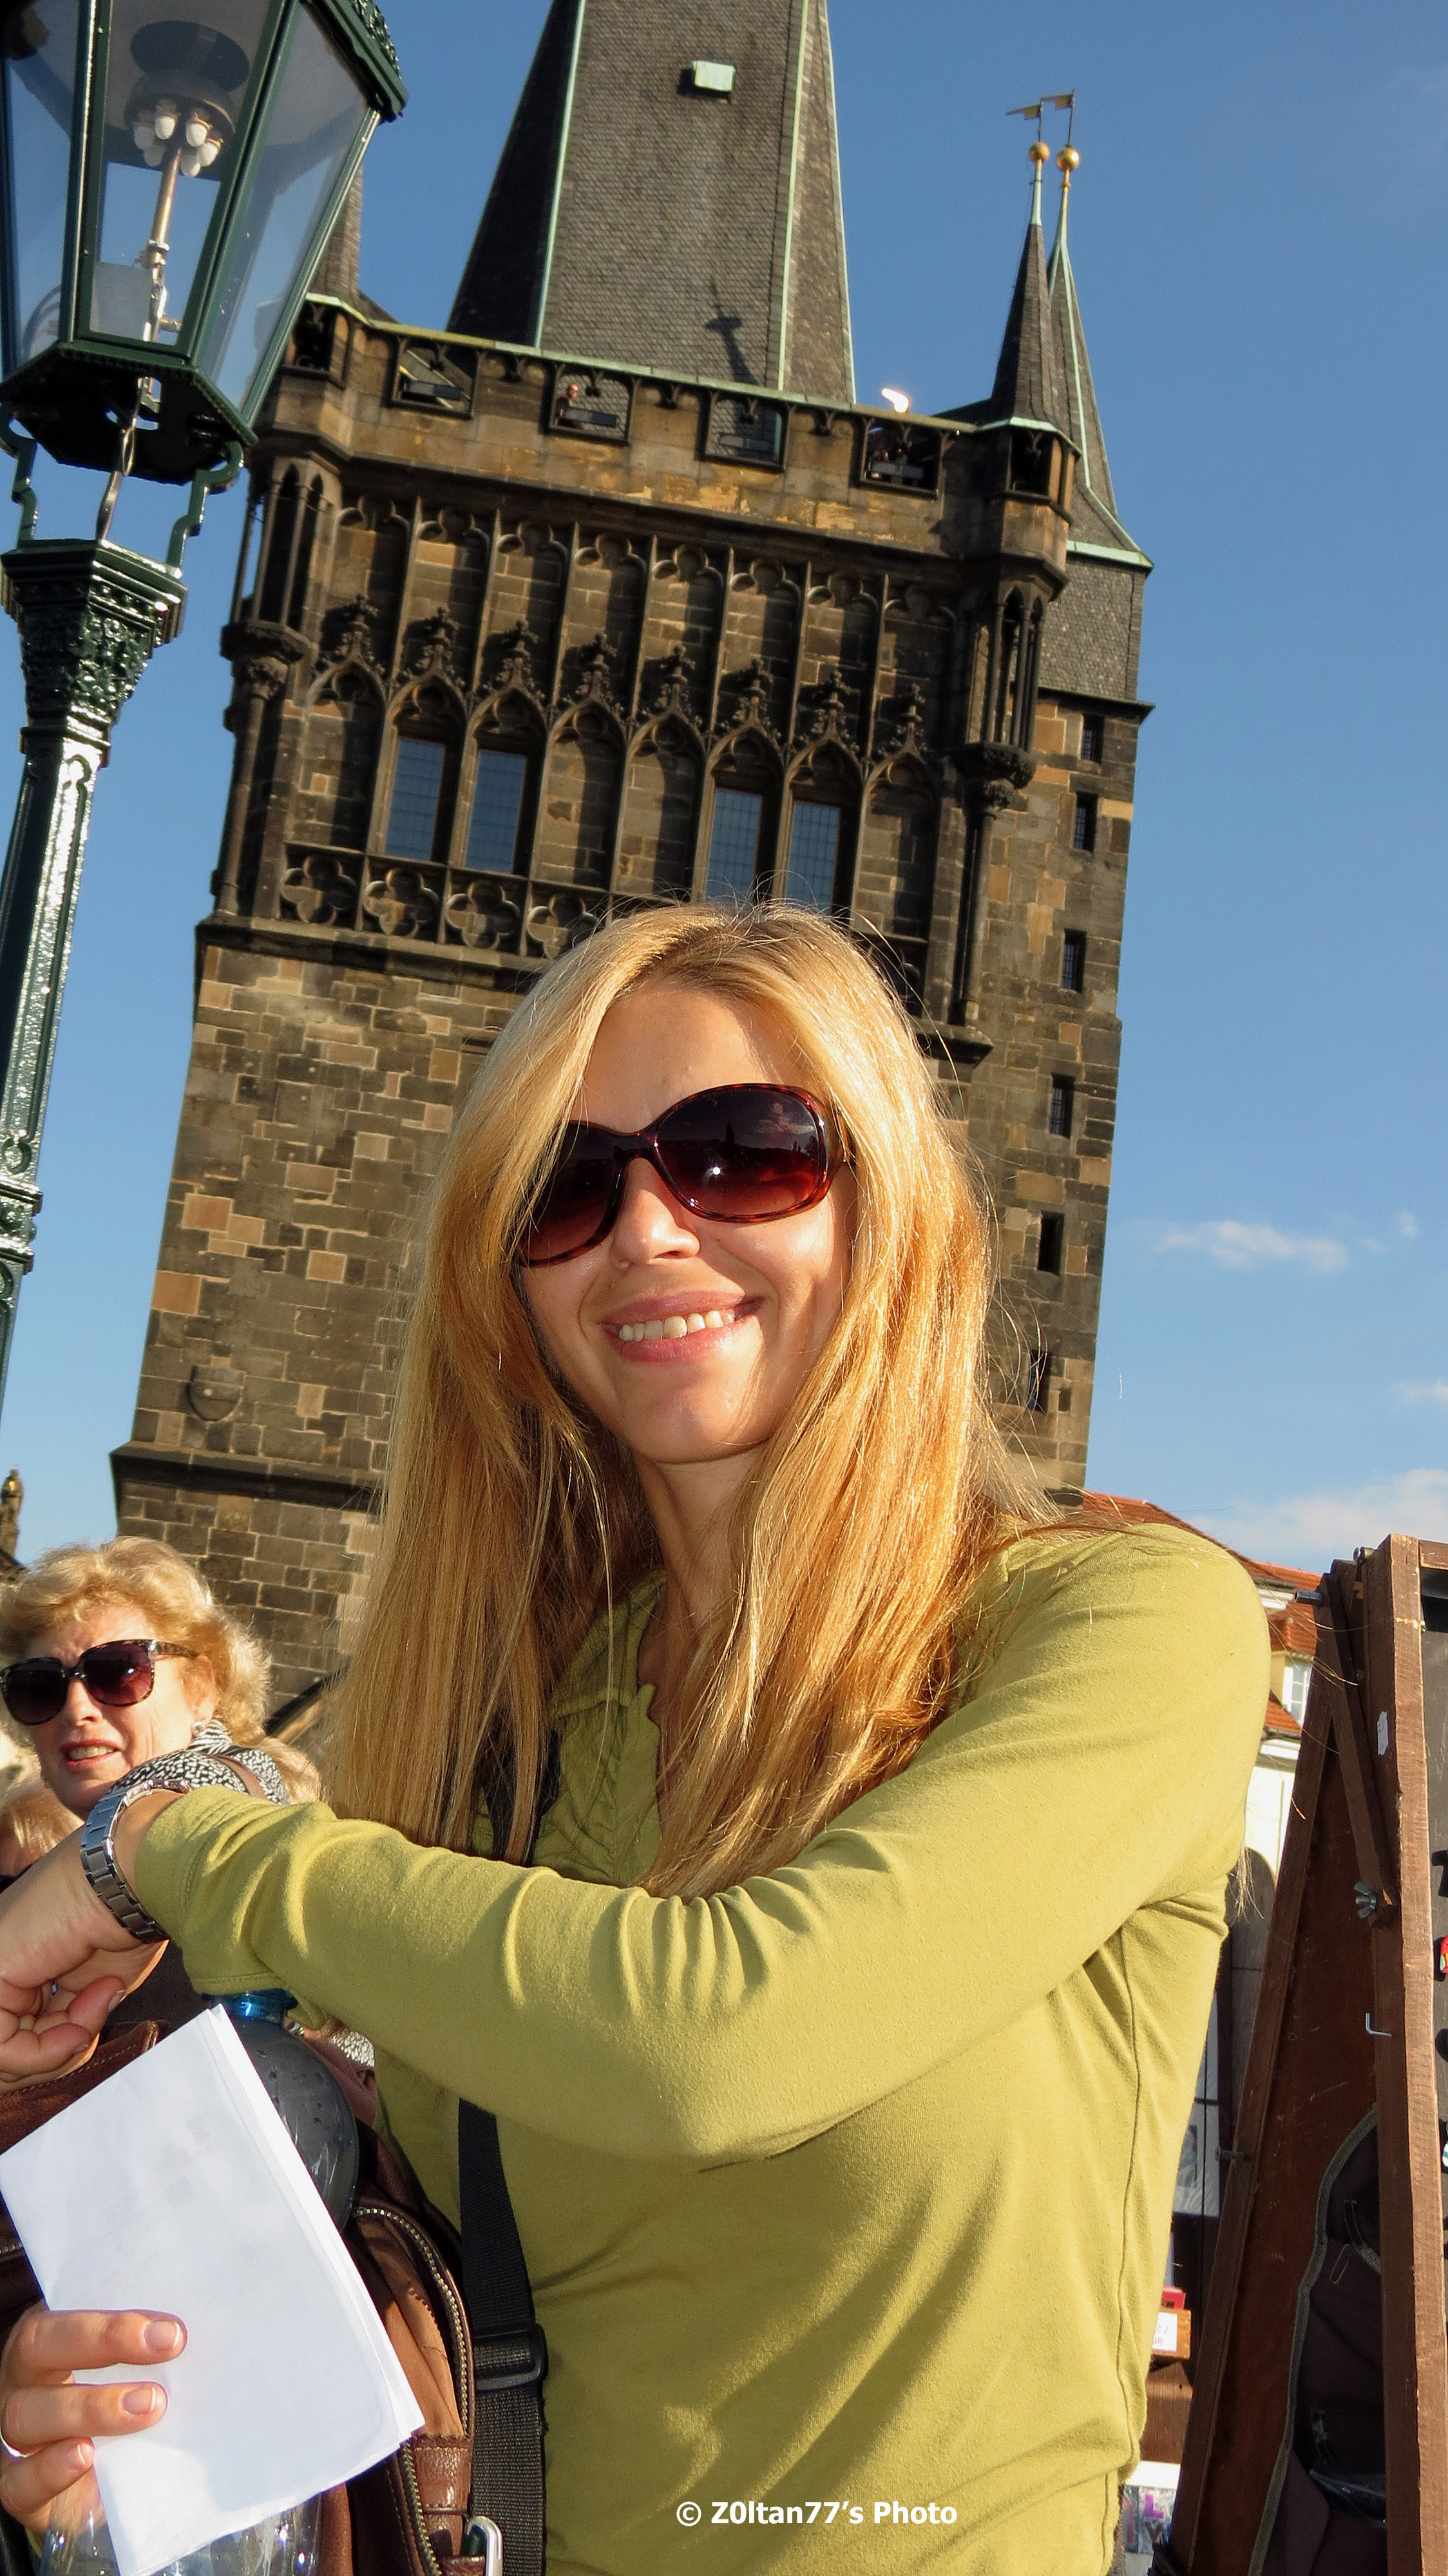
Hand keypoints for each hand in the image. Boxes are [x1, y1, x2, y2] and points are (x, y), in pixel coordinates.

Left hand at [0, 1816, 174, 2085]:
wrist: (133, 1878)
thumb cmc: (130, 1912)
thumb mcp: (98, 1981)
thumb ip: (72, 2014)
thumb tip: (70, 2041)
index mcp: (23, 1955)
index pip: (23, 2026)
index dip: (61, 2044)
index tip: (100, 2018)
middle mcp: (4, 1960)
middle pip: (13, 2043)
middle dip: (56, 2054)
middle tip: (91, 2031)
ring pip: (6, 2052)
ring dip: (58, 2053)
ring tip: (90, 2022)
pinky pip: (4, 2047)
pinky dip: (47, 2054)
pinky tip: (79, 2029)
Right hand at [0, 2302, 183, 2533]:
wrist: (107, 2484)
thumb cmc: (125, 2403)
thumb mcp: (136, 2370)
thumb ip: (151, 2349)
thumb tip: (200, 2328)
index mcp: (48, 2339)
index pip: (65, 2315)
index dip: (112, 2323)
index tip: (172, 2331)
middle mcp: (23, 2380)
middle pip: (37, 2348)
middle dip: (103, 2342)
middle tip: (169, 2348)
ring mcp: (16, 2434)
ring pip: (26, 2413)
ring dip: (90, 2407)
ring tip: (148, 2407)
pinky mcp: (17, 2486)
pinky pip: (17, 2480)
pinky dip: (49, 2468)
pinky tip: (85, 2456)